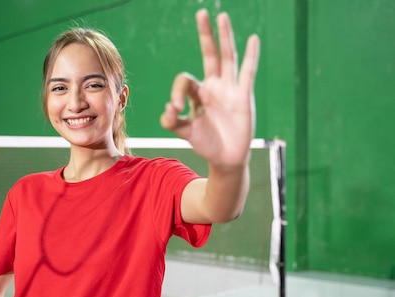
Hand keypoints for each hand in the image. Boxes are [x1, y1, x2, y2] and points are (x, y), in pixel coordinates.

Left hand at [160, 9, 259, 167]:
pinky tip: (253, 39)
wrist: (225, 158)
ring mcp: (229, 90)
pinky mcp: (243, 97)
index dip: (177, 93)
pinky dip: (251, 57)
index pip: (184, 81)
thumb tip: (168, 109)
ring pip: (227, 58)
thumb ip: (172, 122)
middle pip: (209, 55)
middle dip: (205, 35)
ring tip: (222, 17)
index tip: (175, 110)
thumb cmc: (206, 143)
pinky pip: (247, 73)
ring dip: (224, 38)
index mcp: (197, 94)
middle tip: (200, 13)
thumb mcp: (185, 132)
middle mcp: (214, 87)